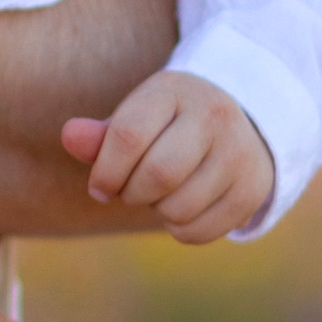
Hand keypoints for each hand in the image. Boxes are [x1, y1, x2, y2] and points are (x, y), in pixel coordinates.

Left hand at [61, 71, 271, 244]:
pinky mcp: (253, 190)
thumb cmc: (167, 126)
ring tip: (162, 192)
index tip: (100, 186)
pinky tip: (183, 206)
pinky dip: (178, 229)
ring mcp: (240, 153)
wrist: (237, 128)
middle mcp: (214, 116)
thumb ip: (100, 135)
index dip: (104, 172)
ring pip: (179, 207)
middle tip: (131, 189)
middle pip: (158, 175)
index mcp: (174, 90)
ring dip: (156, 210)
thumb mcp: (135, 119)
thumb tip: (69, 137)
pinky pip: (199, 231)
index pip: (128, 136)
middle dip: (131, 193)